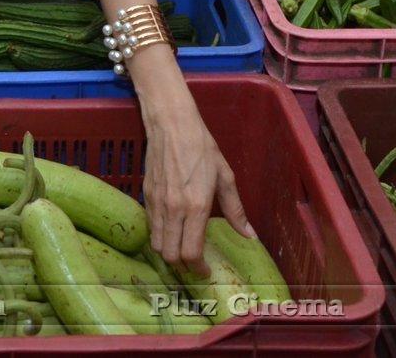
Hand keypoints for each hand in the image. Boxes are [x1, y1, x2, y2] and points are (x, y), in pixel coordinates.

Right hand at [141, 82, 254, 272]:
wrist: (171, 124)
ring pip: (157, 244)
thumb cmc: (202, 147)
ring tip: (182, 252)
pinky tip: (171, 231)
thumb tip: (250, 235)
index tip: (205, 271)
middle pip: (170, 255)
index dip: (197, 268)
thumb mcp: (225, 177)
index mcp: (196, 206)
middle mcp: (173, 209)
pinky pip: (151, 227)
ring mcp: (157, 203)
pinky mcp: (145, 196)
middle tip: (195, 265)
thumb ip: (235, 210)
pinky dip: (159, 236)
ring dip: (169, 253)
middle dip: (182, 266)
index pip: (190, 252)